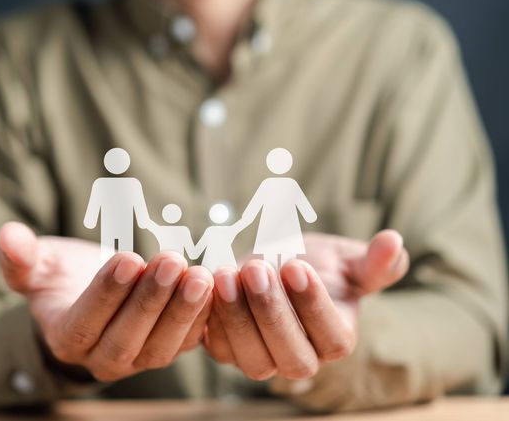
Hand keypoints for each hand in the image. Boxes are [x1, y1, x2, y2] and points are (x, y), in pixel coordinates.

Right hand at [0, 222, 213, 381]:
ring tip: (200, 274)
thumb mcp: (40, 267)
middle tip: (171, 260)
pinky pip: (188, 342)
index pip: (86, 321)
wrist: (93, 296)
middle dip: (151, 300)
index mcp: (66, 338)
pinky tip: (215, 288)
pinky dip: (203, 317)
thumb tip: (8, 235)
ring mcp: (138, 359)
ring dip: (183, 310)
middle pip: (127, 338)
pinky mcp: (167, 350)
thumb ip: (22, 258)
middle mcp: (102, 358)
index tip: (128, 258)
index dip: (107, 293)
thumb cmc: (64, 279)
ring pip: (162, 346)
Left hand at [203, 230, 408, 379]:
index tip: (296, 266)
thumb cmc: (311, 262)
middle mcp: (301, 359)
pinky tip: (207, 283)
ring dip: (237, 316)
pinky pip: (218, 347)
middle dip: (272, 312)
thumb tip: (394, 242)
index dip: (314, 305)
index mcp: (335, 339)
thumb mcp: (344, 258)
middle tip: (257, 268)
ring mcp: (262, 359)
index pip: (332, 337)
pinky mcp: (228, 350)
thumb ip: (372, 261)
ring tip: (227, 273)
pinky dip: (211, 319)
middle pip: (291, 356)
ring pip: (252, 358)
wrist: (270, 266)